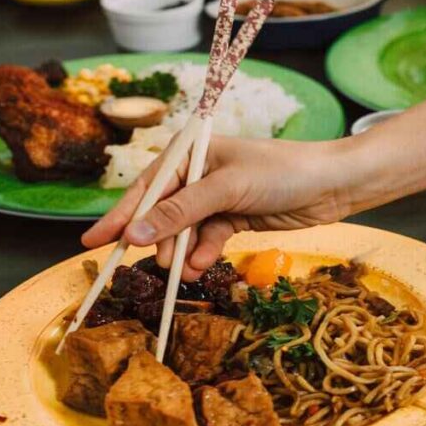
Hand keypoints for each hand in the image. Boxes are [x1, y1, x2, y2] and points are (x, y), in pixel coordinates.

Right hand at [82, 134, 376, 279]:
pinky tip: (204, 266)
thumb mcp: (225, 188)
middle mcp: (198, 175)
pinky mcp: (234, 219)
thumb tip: (133, 234)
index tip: (93, 244)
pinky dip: (205, 254)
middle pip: (161, 214)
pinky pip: (208, 241)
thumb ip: (179, 212)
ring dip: (182, 253)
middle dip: (156, 242)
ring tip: (181, 273)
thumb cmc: (280, 172)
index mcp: (190, 153)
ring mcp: (216, 199)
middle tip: (149, 268)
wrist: (331, 185)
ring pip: (184, 233)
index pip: (145, 188)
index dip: (119, 217)